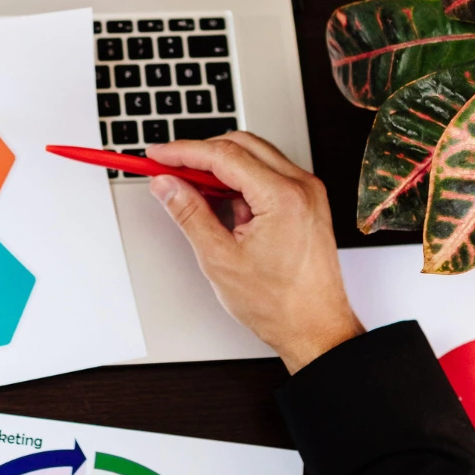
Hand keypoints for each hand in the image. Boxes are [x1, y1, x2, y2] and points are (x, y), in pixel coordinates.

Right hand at [146, 132, 362, 372]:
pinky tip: (223, 205)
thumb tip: (167, 185)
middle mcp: (302, 187)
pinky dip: (242, 181)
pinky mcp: (308, 203)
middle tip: (170, 169)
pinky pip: (269, 175)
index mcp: (283, 198)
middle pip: (242, 146)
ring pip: (256, 157)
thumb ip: (189, 213)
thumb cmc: (280, 304)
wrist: (315, 328)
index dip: (183, 151)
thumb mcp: (219, 259)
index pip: (224, 155)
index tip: (158, 155)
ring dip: (222, 167)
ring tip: (193, 192)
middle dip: (201, 153)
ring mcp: (308, 193)